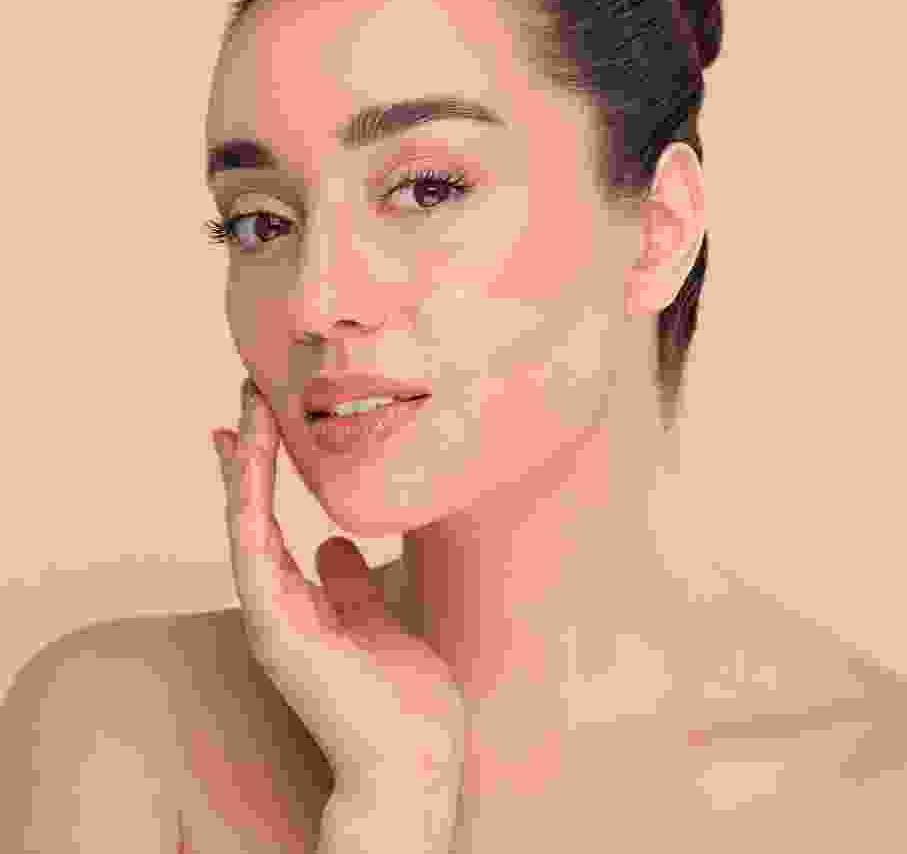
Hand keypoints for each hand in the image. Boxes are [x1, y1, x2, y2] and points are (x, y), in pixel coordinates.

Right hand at [211, 376, 465, 809]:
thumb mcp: (377, 618)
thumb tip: (334, 542)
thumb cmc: (400, 698)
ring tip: (247, 412)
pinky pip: (256, 560)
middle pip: (249, 515)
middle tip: (245, 394)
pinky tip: (249, 468)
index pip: (269, 521)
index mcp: (300, 601)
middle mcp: (278, 605)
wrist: (412, 760)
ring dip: (246, 469)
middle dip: (249, 453)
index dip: (261, 470)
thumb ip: (349, 583)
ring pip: (246, 528)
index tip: (258, 420)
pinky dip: (248, 512)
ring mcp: (273, 620)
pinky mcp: (279, 633)